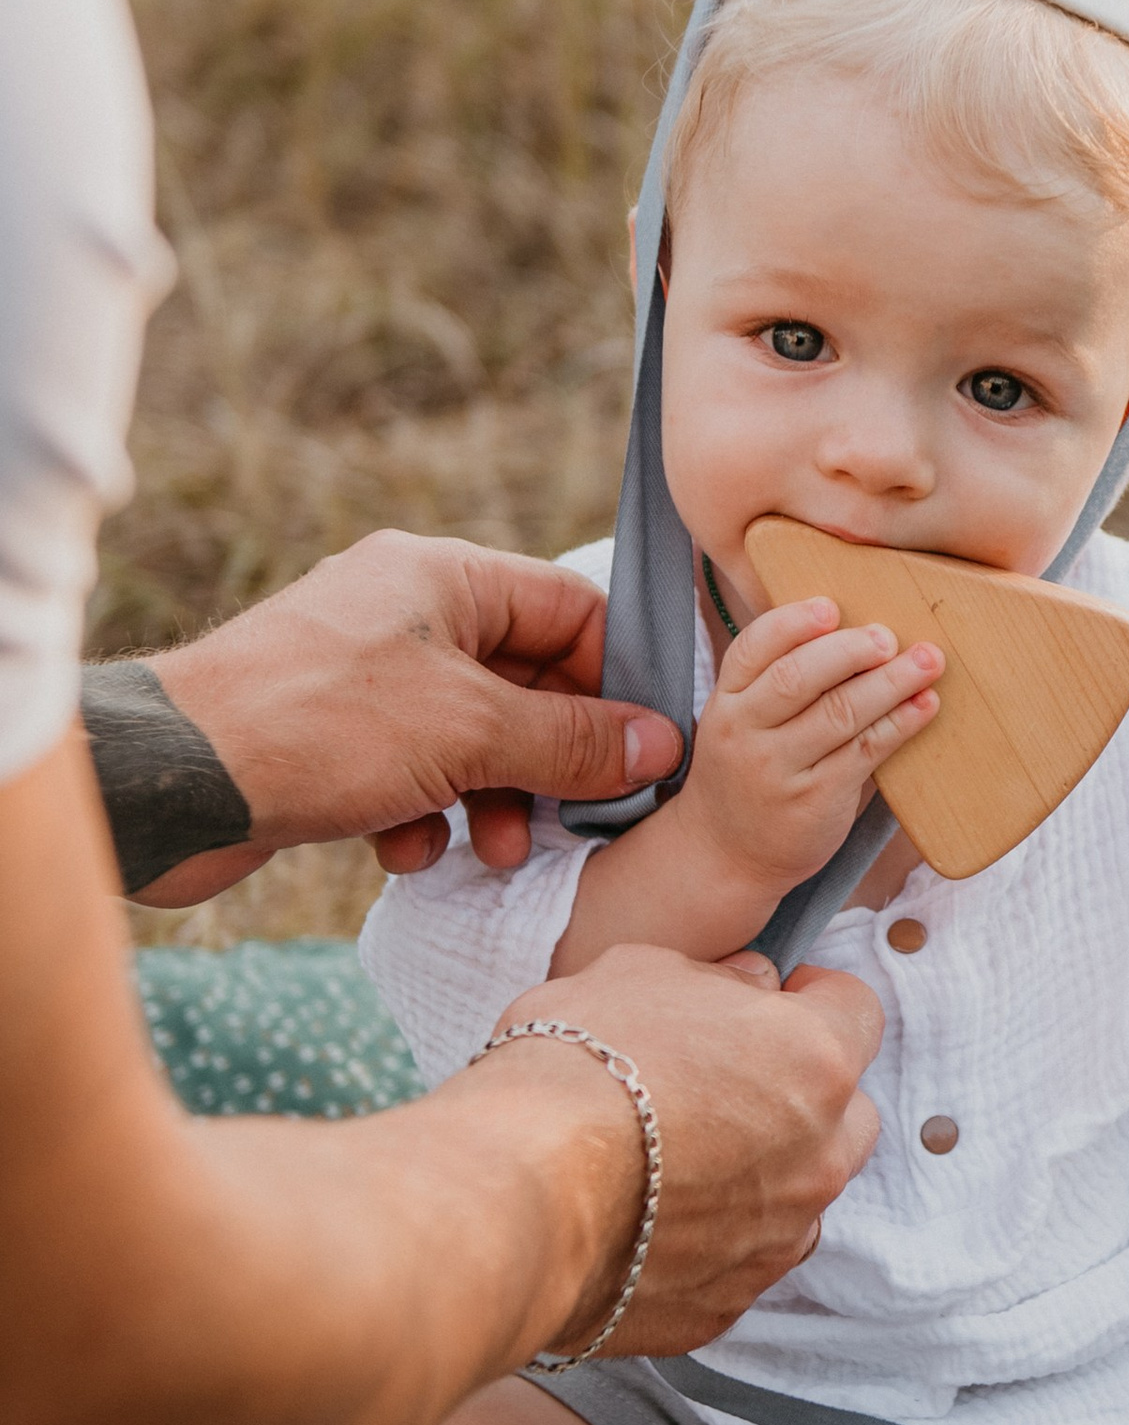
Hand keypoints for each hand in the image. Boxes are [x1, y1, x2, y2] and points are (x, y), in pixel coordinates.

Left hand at [127, 534, 682, 900]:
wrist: (173, 781)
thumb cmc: (317, 727)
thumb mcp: (469, 735)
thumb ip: (572, 741)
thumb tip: (659, 744)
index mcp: (441, 575)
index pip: (569, 608)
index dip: (613, 679)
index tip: (642, 747)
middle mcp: (403, 612)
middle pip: (522, 679)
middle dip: (548, 755)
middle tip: (574, 814)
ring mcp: (362, 673)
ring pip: (469, 735)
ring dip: (493, 795)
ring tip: (494, 846)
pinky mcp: (327, 733)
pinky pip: (410, 768)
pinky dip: (424, 811)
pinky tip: (407, 849)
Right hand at [490, 948, 884, 1356]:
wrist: (516, 1196)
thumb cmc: (573, 1070)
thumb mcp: (638, 972)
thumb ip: (714, 979)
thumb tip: (746, 985)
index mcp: (814, 1061)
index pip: (856, 1011)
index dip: (812, 999)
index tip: (771, 1002)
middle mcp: (817, 1156)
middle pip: (847, 1113)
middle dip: (803, 1094)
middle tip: (725, 1083)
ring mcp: (777, 1239)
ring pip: (800, 1196)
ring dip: (763, 1174)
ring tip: (680, 1160)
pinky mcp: (726, 1303)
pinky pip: (739, 1262)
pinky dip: (710, 1242)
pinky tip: (647, 1220)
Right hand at [674, 598, 940, 915]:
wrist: (725, 855)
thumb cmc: (747, 773)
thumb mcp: (741, 723)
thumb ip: (779, 683)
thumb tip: (857, 631)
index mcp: (726, 701)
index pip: (754, 648)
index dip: (794, 623)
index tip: (832, 607)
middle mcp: (745, 733)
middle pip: (798, 677)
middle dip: (850, 650)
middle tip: (889, 636)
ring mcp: (778, 769)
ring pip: (839, 713)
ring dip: (890, 682)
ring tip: (928, 661)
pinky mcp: (814, 800)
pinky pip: (864, 752)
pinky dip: (900, 724)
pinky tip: (925, 705)